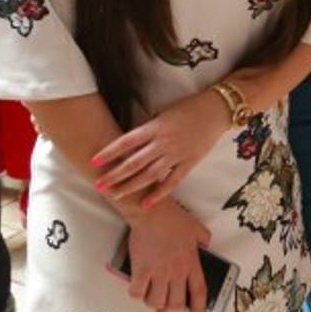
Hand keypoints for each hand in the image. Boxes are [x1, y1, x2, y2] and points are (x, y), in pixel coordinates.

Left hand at [92, 89, 231, 207]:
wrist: (216, 110)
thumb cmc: (189, 108)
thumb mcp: (164, 113)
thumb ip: (149, 128)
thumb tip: (131, 142)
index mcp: (155, 127)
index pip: (127, 142)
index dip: (109, 152)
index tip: (94, 161)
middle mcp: (163, 142)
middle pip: (134, 162)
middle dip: (115, 175)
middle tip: (98, 185)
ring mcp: (177, 154)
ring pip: (150, 174)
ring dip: (132, 186)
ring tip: (116, 195)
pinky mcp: (190, 162)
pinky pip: (172, 181)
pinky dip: (159, 193)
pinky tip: (147, 203)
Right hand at [125, 198, 210, 311]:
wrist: (152, 212)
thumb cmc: (173, 219)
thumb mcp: (196, 228)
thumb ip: (204, 239)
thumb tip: (207, 246)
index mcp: (191, 263)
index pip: (199, 292)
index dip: (199, 311)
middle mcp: (176, 271)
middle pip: (176, 304)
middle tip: (166, 309)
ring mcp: (158, 271)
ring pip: (156, 302)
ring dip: (153, 304)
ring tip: (151, 297)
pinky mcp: (141, 269)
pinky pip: (137, 293)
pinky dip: (137, 295)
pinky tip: (138, 288)